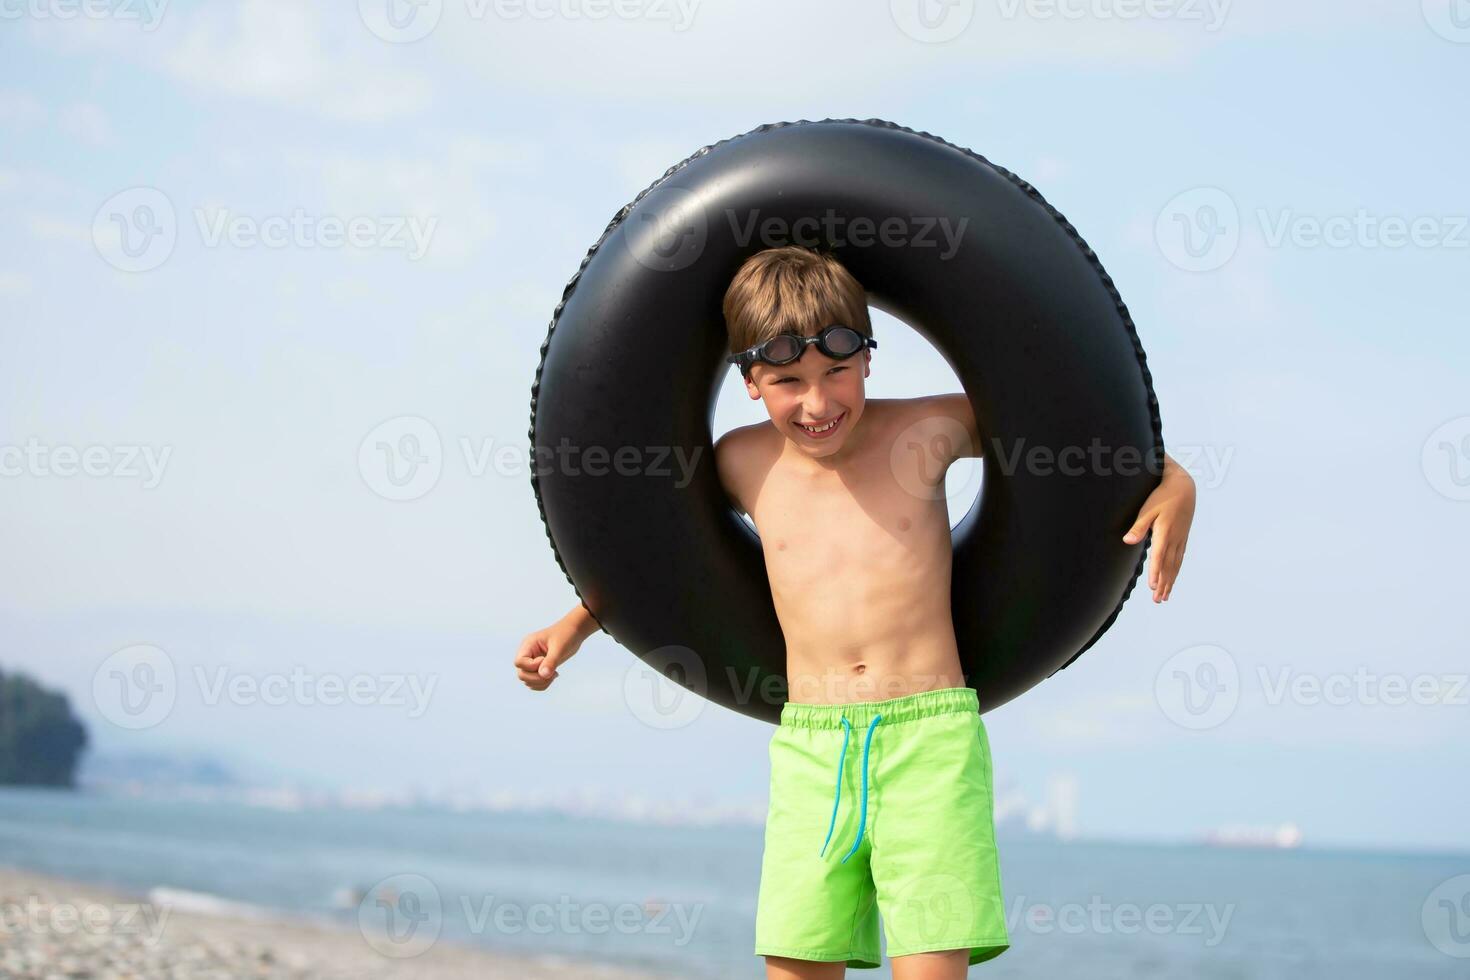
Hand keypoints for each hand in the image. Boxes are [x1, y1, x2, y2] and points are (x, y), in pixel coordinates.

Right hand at [514, 608, 593, 690]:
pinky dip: (543, 684)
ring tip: (555, 674)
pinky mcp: (539, 668)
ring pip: (527, 680)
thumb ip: (551, 661)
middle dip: (537, 678)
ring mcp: (532, 661)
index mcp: (528, 644)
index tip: (545, 659)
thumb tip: (543, 675)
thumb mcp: (559, 648)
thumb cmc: (566, 635)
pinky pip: (534, 683)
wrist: (574, 632)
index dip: (532, 666)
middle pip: (521, 674)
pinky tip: (554, 675)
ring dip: (541, 682)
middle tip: (553, 673)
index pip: (519, 662)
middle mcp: (528, 653)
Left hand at [1122, 453, 1195, 602]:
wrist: (1183, 486)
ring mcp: (1181, 538)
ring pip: (1175, 564)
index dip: (1155, 573)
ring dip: (1170, 580)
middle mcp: (1175, 538)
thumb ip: (1138, 526)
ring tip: (1165, 596)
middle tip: (1158, 600)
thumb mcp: (1147, 509)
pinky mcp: (1183, 536)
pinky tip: (1173, 577)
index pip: (1159, 558)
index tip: (1152, 587)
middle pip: (1168, 566)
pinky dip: (1176, 570)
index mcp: (1165, 533)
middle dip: (1163, 584)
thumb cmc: (1161, 496)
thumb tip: (1127, 541)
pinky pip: (1180, 557)